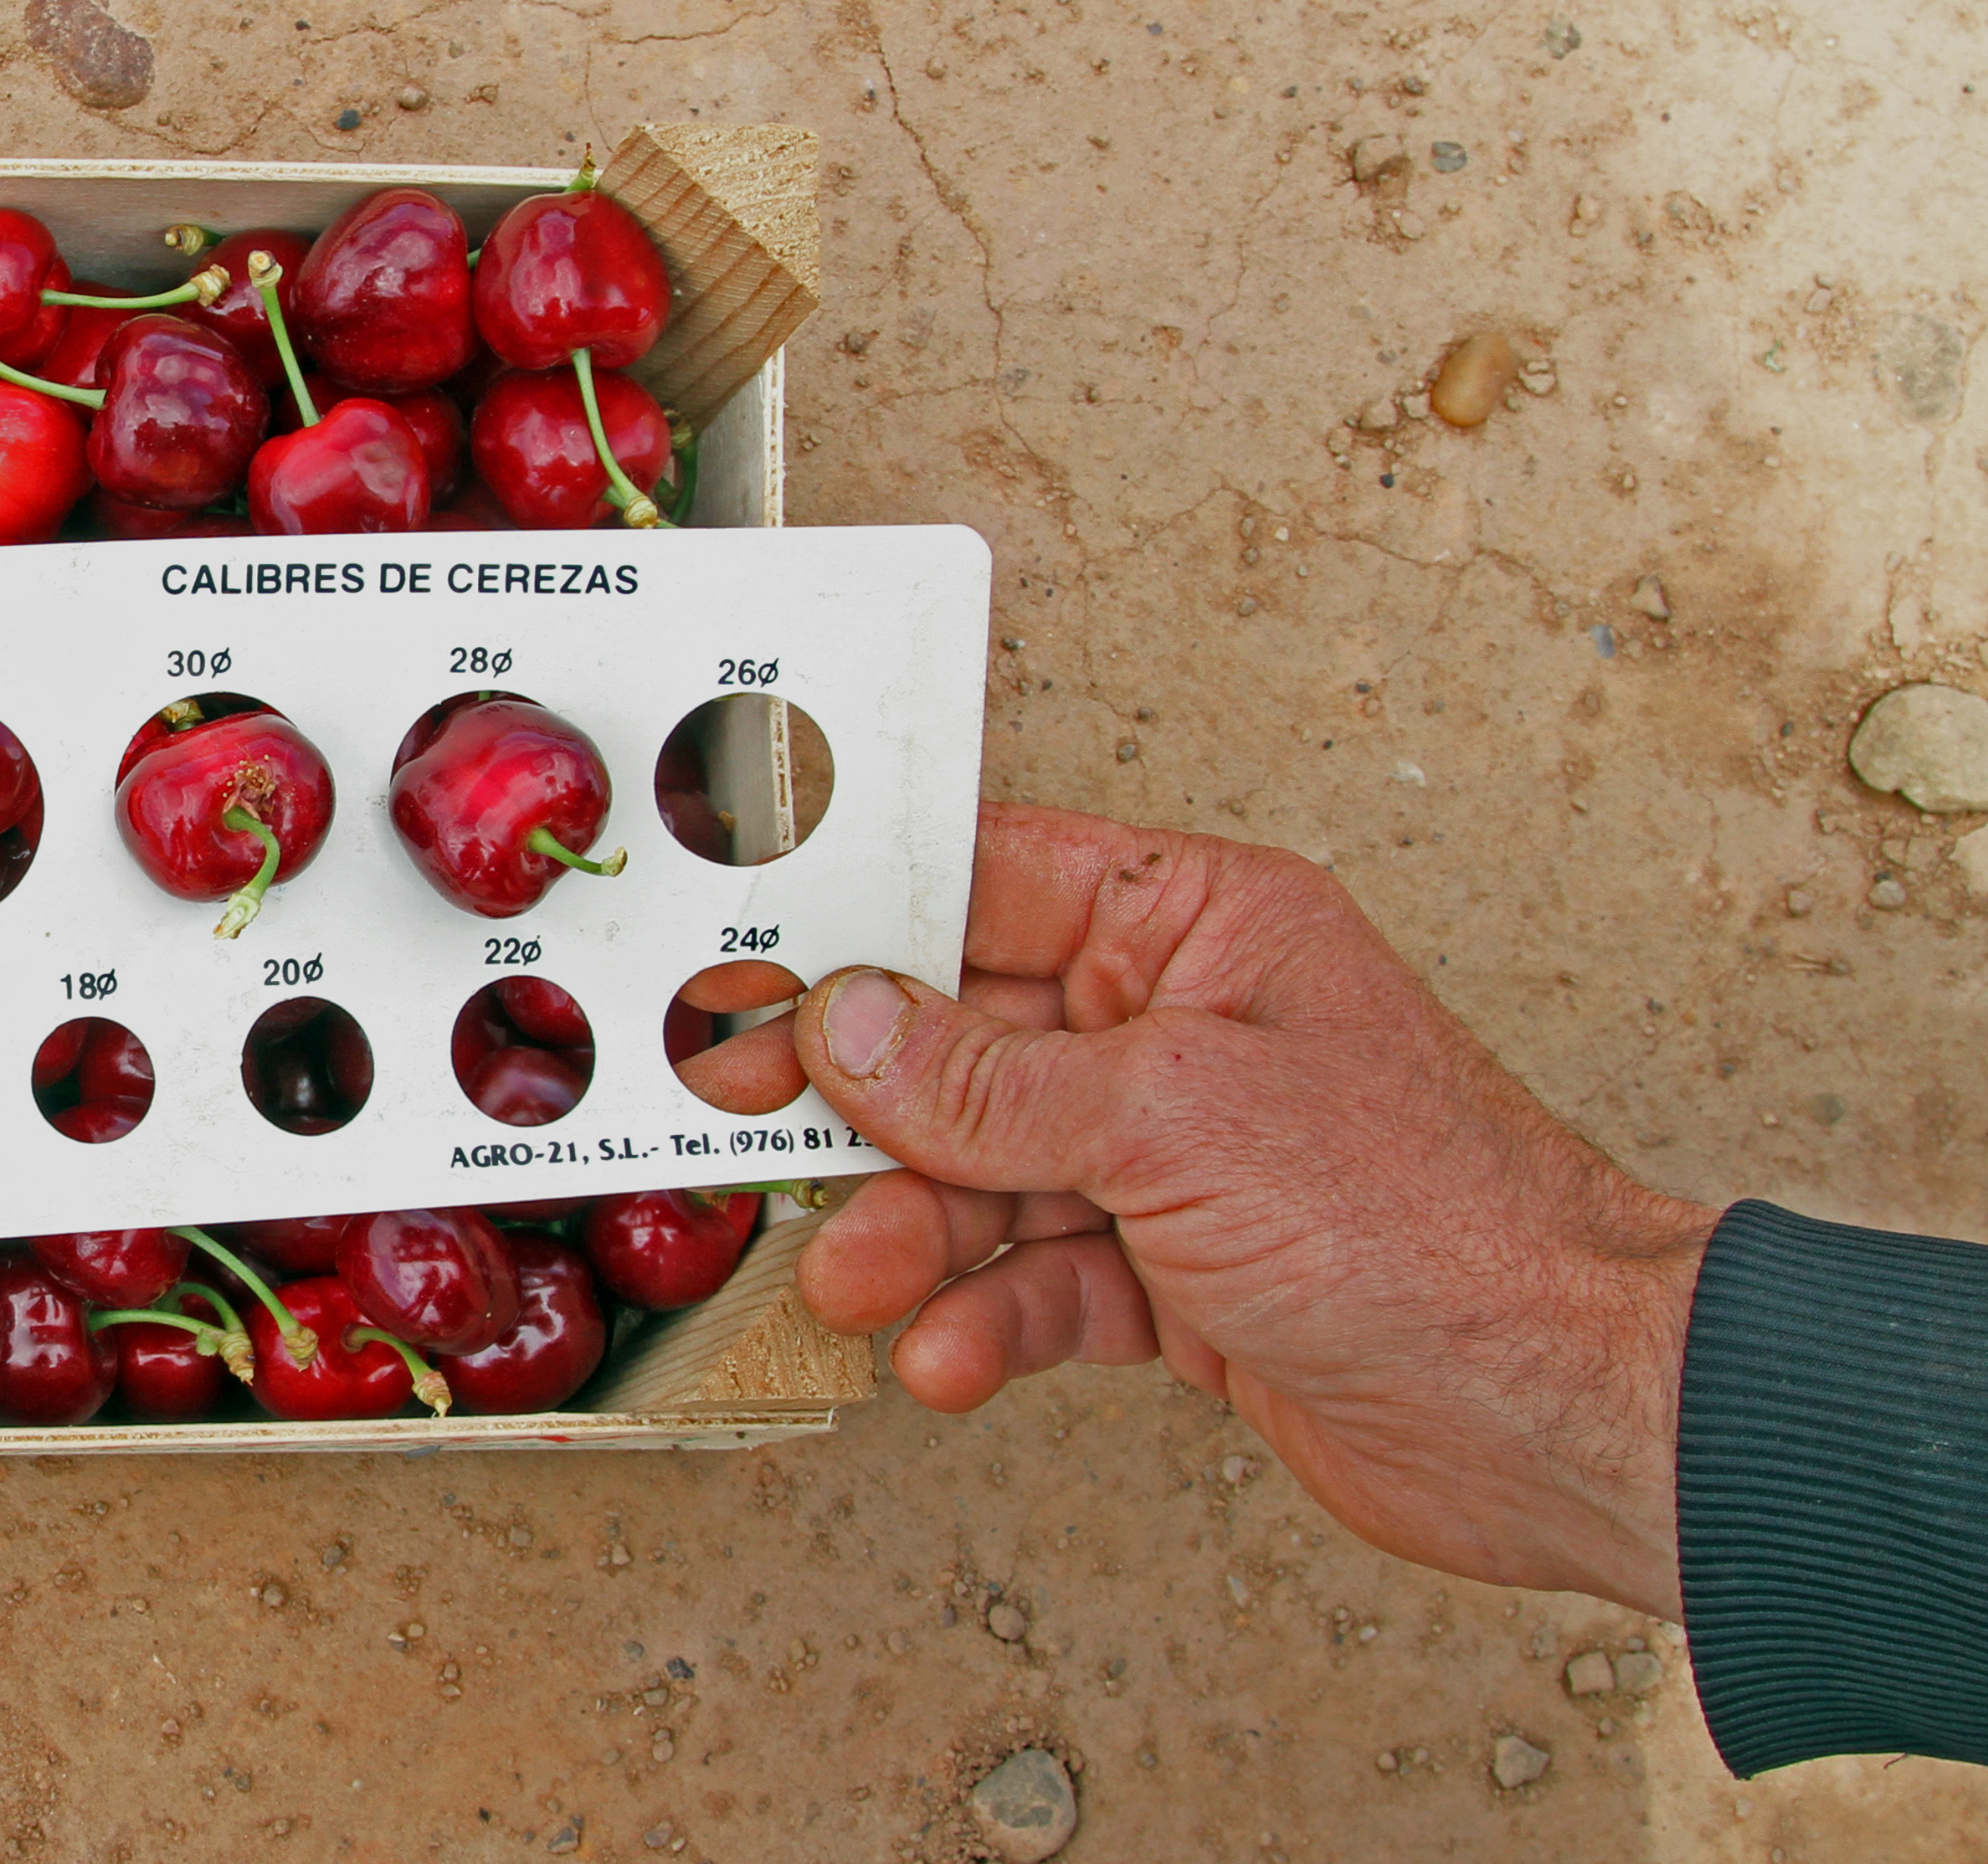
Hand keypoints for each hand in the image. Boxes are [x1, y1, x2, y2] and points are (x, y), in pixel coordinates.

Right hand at [766, 802, 1714, 1616]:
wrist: (1554, 1412)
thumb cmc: (1433, 1222)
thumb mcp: (1175, 1117)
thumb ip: (991, 1079)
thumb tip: (849, 1024)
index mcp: (1198, 928)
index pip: (992, 883)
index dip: (863, 921)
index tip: (750, 957)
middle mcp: (1180, 1029)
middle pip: (966, 1043)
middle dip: (863, 1102)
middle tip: (747, 1126)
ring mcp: (1176, 1158)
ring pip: (988, 1174)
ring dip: (914, 1233)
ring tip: (862, 1284)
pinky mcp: (1178, 1276)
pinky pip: (1039, 1278)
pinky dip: (986, 1319)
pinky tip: (952, 1356)